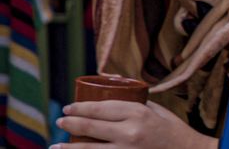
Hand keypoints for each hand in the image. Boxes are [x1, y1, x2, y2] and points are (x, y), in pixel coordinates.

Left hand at [54, 99, 214, 148]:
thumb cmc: (172, 129)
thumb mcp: (157, 109)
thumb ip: (136, 102)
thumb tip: (114, 86)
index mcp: (138, 113)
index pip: (101, 108)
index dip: (80, 108)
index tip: (69, 108)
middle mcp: (130, 132)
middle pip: (91, 127)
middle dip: (71, 123)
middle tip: (61, 121)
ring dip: (69, 148)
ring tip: (55, 146)